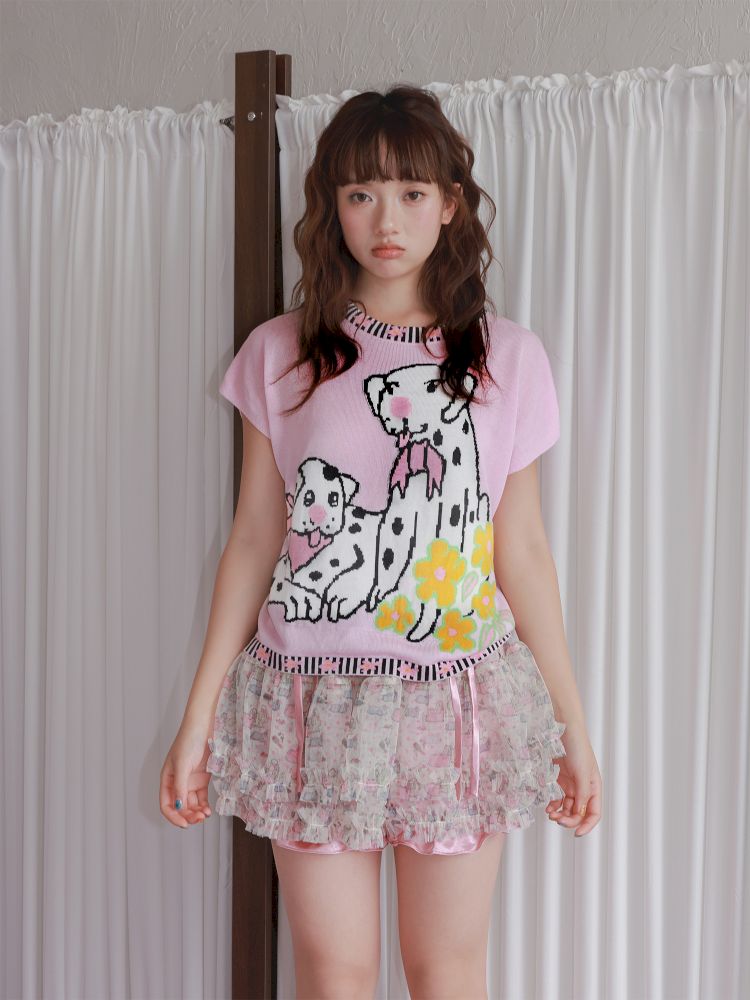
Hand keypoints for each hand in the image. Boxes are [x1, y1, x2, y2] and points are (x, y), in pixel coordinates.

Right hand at [159, 721, 212, 828]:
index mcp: (167, 780)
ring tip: (205, 815)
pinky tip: (208, 810)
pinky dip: (204, 806)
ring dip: (196, 812)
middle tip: (198, 819)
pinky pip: (201, 798)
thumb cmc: (188, 741)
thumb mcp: (182, 764)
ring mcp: (190, 781)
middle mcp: (177, 783)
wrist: (203, 726)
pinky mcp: (202, 779)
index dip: (173, 816)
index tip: (184, 824)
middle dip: (188, 815)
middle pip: (180, 807)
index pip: (166, 805)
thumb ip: (180, 786)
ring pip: (191, 804)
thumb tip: (179, 806)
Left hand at [546, 722, 601, 836]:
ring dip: (560, 814)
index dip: (587, 825)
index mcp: (594, 787)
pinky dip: (554, 805)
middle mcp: (584, 788)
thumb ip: (582, 794)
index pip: (594, 813)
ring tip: (551, 814)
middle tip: (557, 820)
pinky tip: (548, 807)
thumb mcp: (582, 773)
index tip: (576, 833)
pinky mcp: (559, 779)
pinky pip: (558, 798)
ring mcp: (571, 784)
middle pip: (579, 812)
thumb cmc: (577, 748)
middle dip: (569, 819)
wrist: (563, 729)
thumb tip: (579, 813)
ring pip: (567, 807)